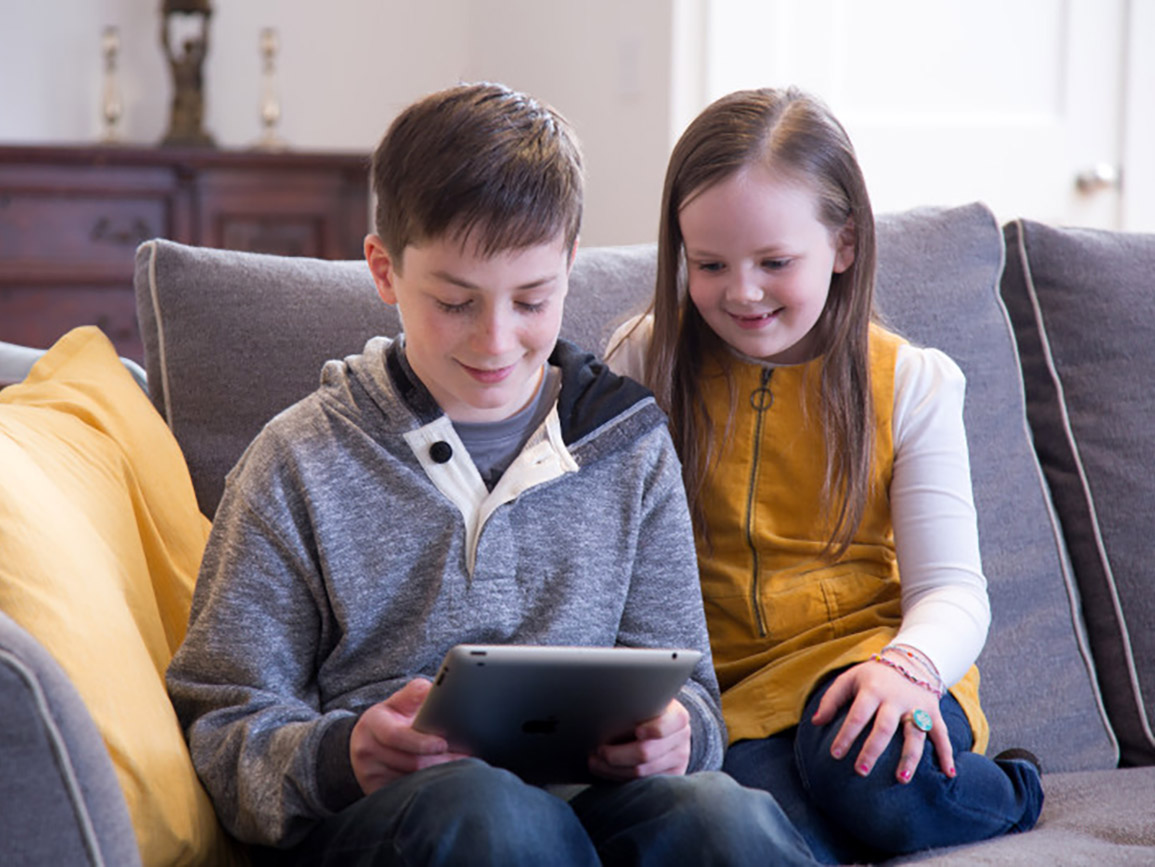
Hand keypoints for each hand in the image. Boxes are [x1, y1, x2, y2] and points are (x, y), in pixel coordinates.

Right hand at [349, 678, 470, 794]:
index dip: (421, 742)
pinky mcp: (375, 792)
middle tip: (466, 757)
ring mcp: (369, 775)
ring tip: (461, 768)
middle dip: (440, 761)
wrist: (365, 743)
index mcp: (372, 724)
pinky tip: (443, 782)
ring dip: (437, 776)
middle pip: (409, 763)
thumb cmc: (390, 719)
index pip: (396, 736)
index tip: (444, 744)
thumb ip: (414, 693)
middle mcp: (366, 751)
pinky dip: (427, 789)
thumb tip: (434, 690)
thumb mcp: (397, 701)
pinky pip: (406, 795)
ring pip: (410, 782)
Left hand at [589, 699, 691, 779]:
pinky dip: (619, 778)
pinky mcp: (670, 777)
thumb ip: (636, 706)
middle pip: (646, 753)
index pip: (665, 726)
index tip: (637, 731)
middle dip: (616, 755)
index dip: (652, 730)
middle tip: (598, 750)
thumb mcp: (648, 702)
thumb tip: (604, 707)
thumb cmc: (648, 711)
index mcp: (677, 717)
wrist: (667, 728)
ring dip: (612, 769)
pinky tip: (606, 770)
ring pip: (640, 772)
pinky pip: (641, 784)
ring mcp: (678, 761)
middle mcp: (681, 740)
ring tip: (594, 761)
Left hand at [810, 660, 954, 783]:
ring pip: (915, 734)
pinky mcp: (933, 713)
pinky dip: (947, 754)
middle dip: (872, 750)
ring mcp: (916, 707)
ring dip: (909, 758)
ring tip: (901, 780)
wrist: (910, 661)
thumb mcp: (849, 679)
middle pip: (884, 727)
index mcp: (872, 690)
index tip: (835, 754)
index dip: (846, 734)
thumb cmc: (873, 676)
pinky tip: (948, 774)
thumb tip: (815, 723)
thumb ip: (831, 699)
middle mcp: (895, 699)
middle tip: (861, 771)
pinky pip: (941, 734)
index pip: (857, 715)